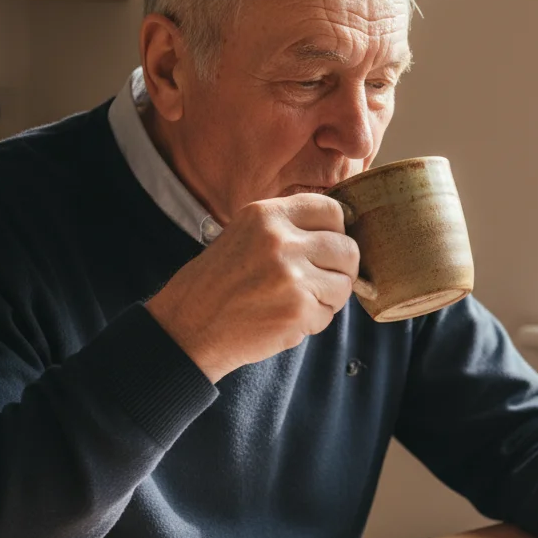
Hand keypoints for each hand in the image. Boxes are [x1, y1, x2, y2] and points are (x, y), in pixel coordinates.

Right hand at [145, 194, 358, 381]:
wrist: (189, 326)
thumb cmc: (219, 283)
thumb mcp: (246, 235)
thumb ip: (289, 229)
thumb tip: (342, 233)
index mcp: (267, 214)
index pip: (333, 210)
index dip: (337, 232)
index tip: (327, 248)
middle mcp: (281, 239)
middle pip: (348, 248)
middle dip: (340, 269)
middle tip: (319, 282)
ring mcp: (291, 275)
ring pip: (344, 283)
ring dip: (328, 298)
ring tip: (296, 302)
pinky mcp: (298, 309)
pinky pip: (329, 313)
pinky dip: (314, 321)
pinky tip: (285, 319)